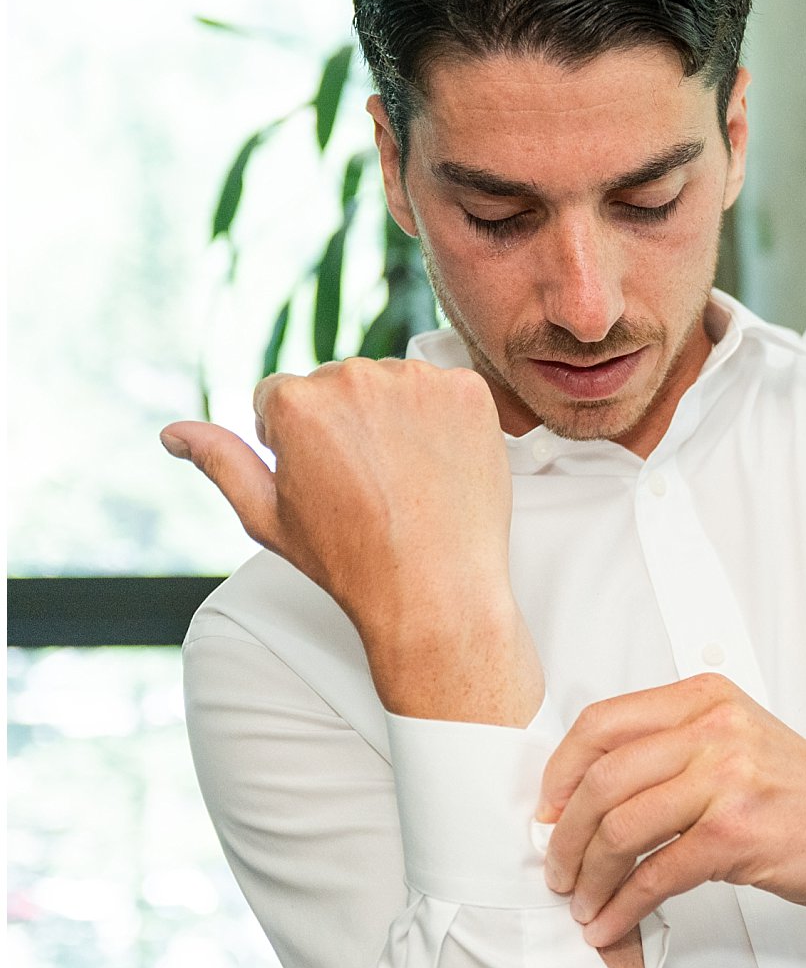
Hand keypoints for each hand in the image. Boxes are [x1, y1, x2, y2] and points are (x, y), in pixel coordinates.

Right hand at [161, 358, 539, 724]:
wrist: (436, 589)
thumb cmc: (350, 560)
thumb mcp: (267, 517)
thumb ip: (220, 461)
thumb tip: (173, 433)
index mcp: (295, 402)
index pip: (280, 397)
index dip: (295, 442)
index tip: (322, 478)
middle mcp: (355, 377)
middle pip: (338, 384)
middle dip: (345, 423)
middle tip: (367, 483)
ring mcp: (418, 381)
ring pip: (393, 383)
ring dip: (395, 416)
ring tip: (404, 478)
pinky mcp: (469, 391)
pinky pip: (446, 389)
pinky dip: (444, 419)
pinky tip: (440, 464)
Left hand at [538, 673, 805, 943]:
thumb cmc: (804, 791)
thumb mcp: (736, 740)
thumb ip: (671, 748)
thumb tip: (586, 792)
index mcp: (706, 699)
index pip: (602, 723)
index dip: (560, 773)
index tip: (547, 811)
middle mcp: (716, 730)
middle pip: (603, 780)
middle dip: (564, 836)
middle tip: (557, 869)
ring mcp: (729, 779)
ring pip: (620, 829)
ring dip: (589, 877)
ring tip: (583, 902)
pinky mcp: (739, 833)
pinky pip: (655, 875)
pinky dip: (621, 906)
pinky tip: (612, 921)